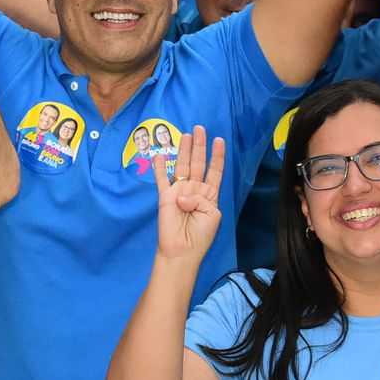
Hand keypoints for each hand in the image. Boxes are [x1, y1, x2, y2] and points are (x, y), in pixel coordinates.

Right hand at [153, 127, 226, 263]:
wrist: (182, 251)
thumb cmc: (200, 235)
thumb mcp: (211, 215)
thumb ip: (200, 199)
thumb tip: (181, 194)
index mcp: (209, 195)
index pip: (214, 171)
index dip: (217, 156)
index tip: (219, 140)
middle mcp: (194, 190)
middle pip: (198, 163)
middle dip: (199, 146)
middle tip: (200, 128)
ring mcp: (179, 191)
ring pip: (182, 166)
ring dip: (184, 151)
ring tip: (186, 135)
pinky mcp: (165, 197)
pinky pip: (162, 180)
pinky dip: (160, 168)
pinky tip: (160, 155)